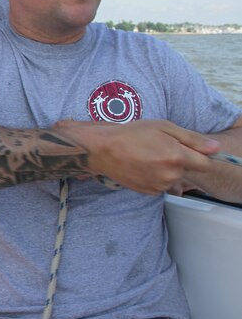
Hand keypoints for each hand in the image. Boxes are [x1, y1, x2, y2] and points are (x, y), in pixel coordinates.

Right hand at [54, 119, 220, 194]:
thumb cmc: (131, 134)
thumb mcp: (163, 127)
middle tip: (159, 148)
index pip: (206, 163)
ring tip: (148, 156)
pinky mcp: (149, 191)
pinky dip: (157, 177)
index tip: (187, 149)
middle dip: (180, 160)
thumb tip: (216, 148)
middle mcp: (170, 174)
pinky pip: (162, 184)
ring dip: (168, 170)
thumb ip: (193, 139)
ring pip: (175, 178)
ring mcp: (159, 185)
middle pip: (188, 170)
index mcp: (177, 156)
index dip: (198, 154)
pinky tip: (143, 166)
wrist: (102, 150)